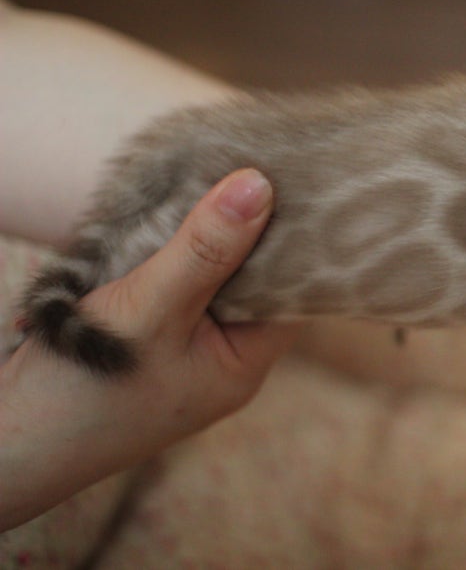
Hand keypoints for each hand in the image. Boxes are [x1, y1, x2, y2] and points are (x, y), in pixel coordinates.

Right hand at [0, 169, 299, 530]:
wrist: (4, 445)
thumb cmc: (83, 391)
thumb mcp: (152, 308)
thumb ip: (206, 249)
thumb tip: (260, 186)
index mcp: (244, 361)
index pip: (291, 288)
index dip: (291, 236)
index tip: (289, 179)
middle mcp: (222, 355)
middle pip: (249, 276)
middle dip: (240, 228)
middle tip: (239, 166)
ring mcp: (183, 345)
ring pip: (206, 274)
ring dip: (196, 234)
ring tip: (201, 178)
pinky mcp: (145, 334)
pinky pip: (169, 281)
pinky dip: (163, 250)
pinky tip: (158, 216)